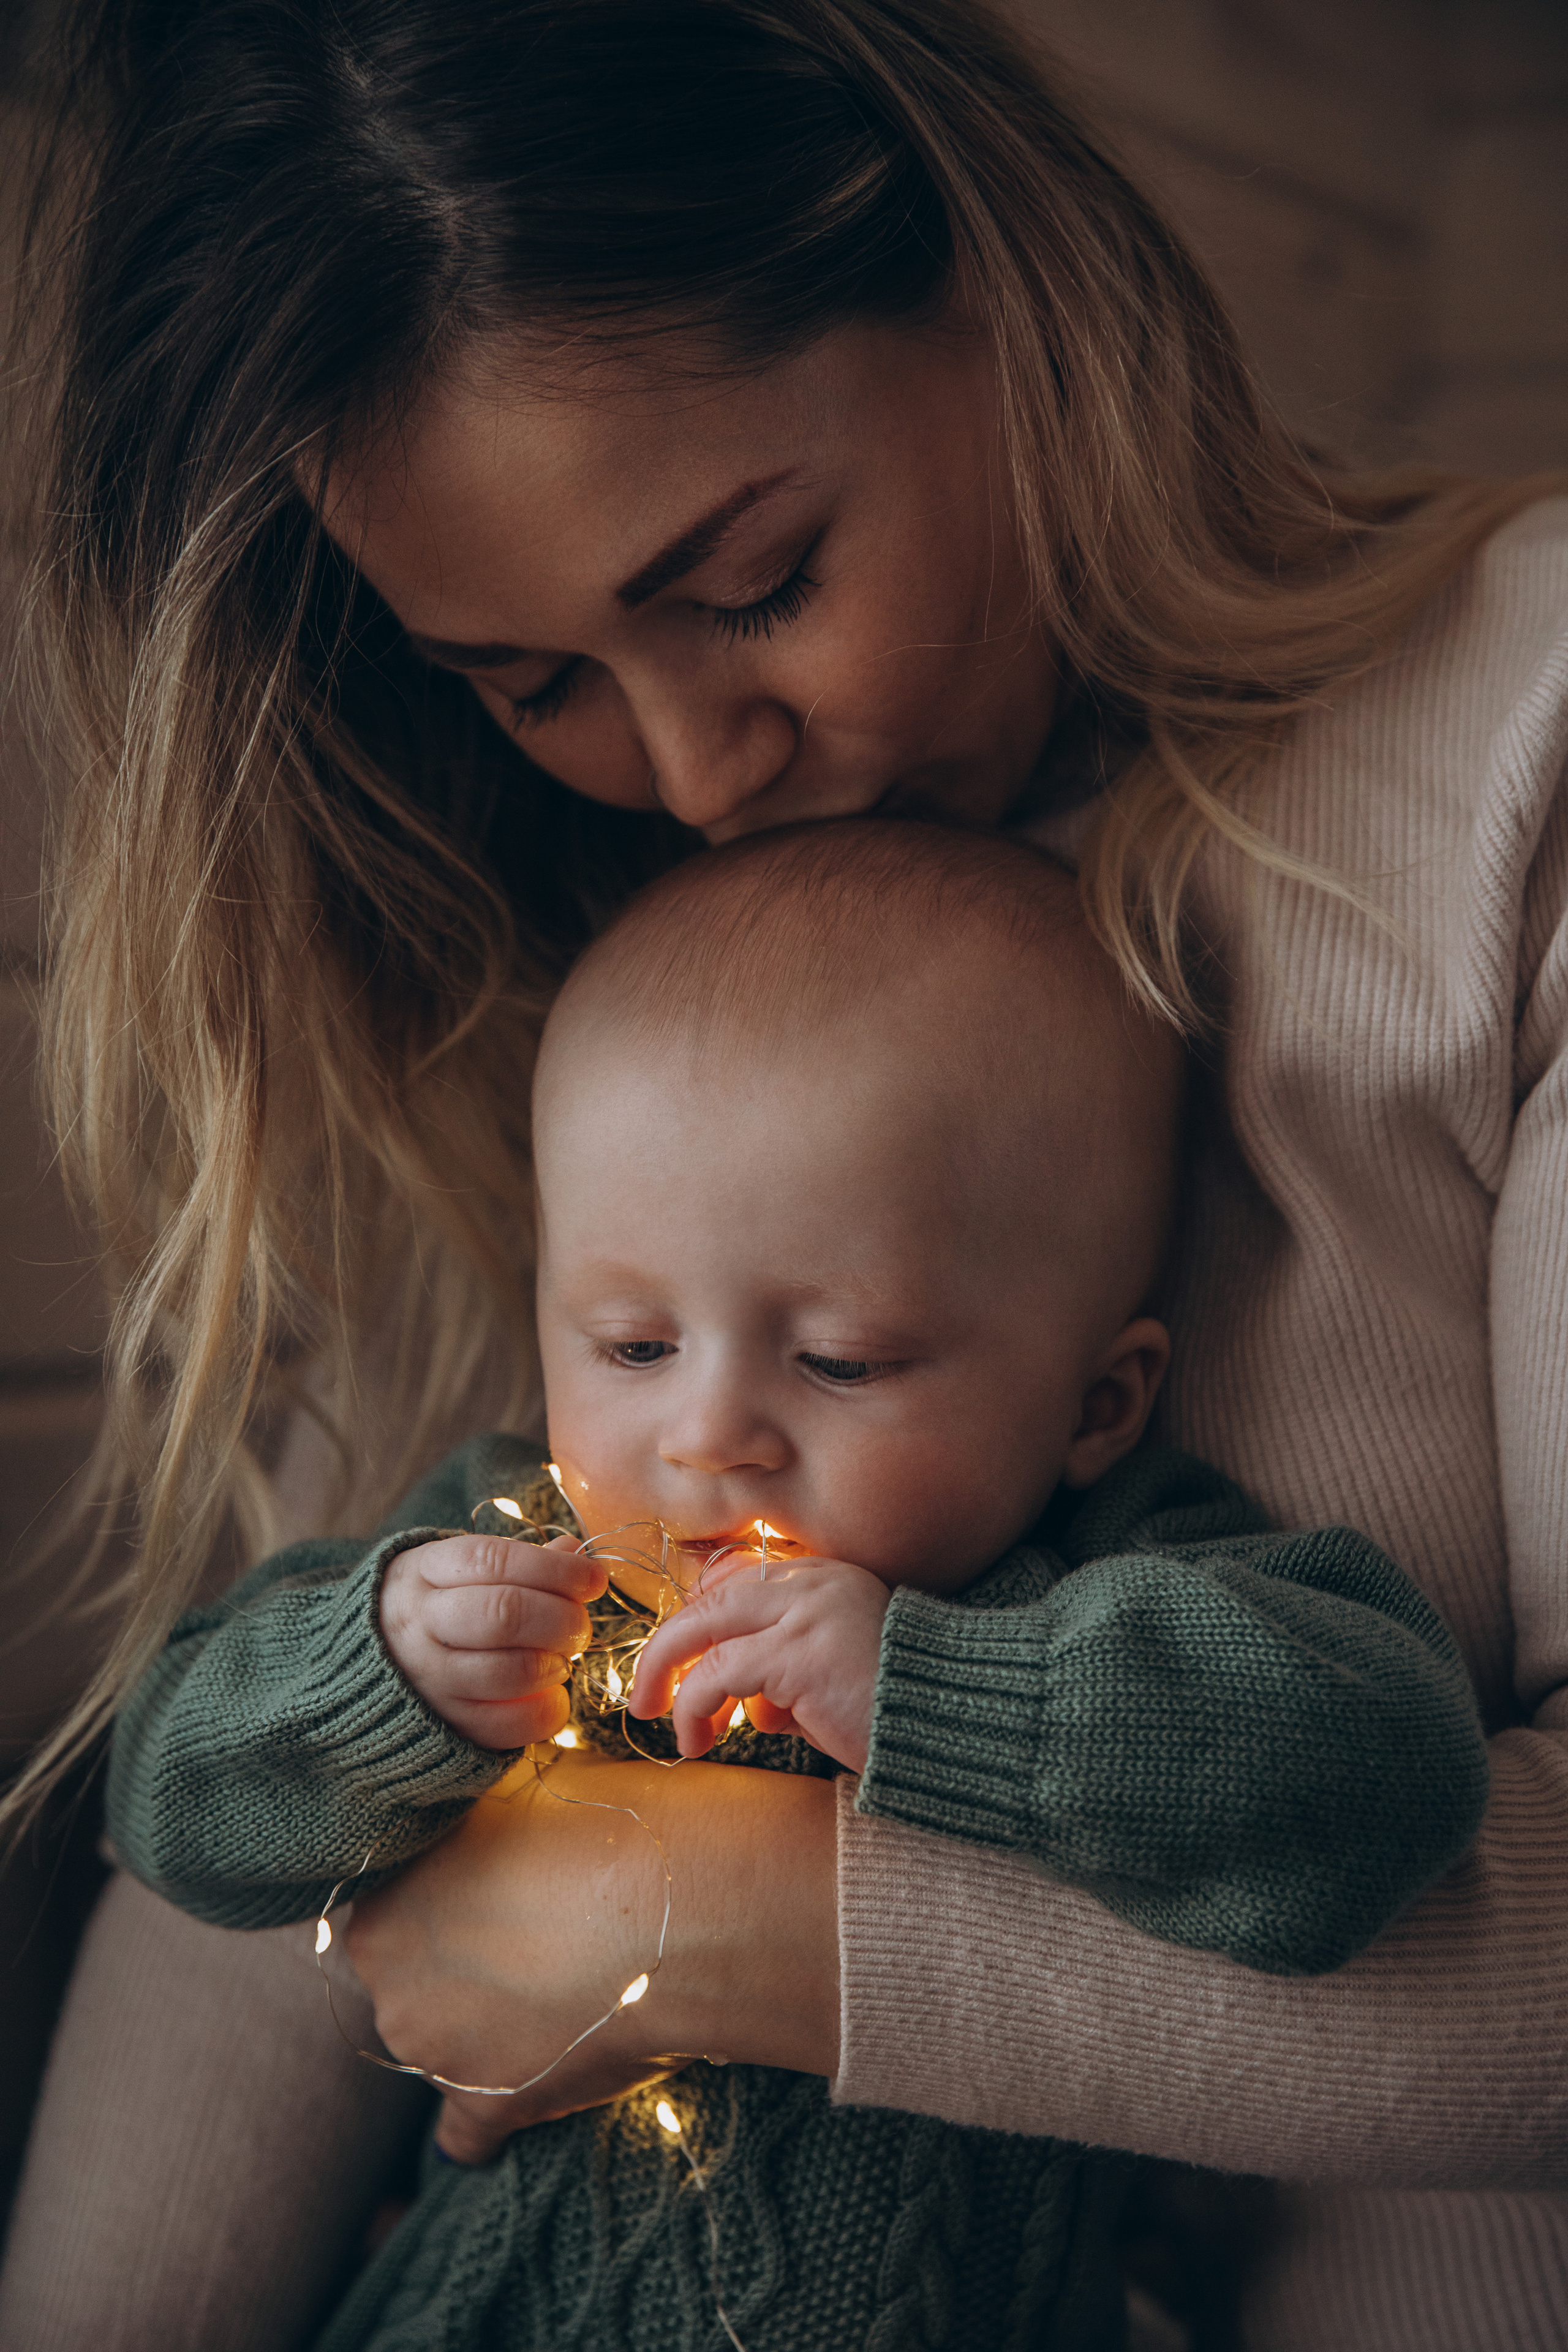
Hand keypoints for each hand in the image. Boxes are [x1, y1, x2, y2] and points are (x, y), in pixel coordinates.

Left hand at [344, 1750, 837, 2131]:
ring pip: (442, 2047)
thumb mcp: (519, 1783)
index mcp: (384, 1902)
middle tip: (535, 1935)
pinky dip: (492, 2115)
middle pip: (411, 1979)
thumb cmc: (605, 1824)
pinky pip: (466, 2136)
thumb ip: (476, 1815)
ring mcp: (437, 2056)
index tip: (498, 1886)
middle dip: (461, 1961)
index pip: (391, 1905)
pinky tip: (533, 2081)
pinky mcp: (491, 2108)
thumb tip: (483, 1811)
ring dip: (485, 2028)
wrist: (684, 1904)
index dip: (446, 1893)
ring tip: (564, 1990)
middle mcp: (390, 1986)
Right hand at [378, 1532, 606, 1747]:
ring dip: (555, 1665)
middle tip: (580, 1626)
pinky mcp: (443, 1726)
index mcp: (425, 1571)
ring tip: (562, 1658)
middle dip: (561, 1619)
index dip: (556, 1568)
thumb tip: (576, 1552)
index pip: (496, 1559)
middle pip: (505, 1614)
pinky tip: (552, 1694)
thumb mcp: (461, 1569)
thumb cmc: (437, 1606)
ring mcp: (427, 1678)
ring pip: (510, 1672)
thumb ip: (522, 1561)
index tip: (594, 1578)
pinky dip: (546, 1711)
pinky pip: (508, 1725)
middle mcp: (419, 1622)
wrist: (365, 1667)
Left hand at [627, 1556, 891, 1770]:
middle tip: (644, 1698)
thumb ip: (784, 1673)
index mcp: (822, 1578)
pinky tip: (701, 1741)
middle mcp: (812, 1582)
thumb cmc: (893, 1712)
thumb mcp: (830, 1677)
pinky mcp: (799, 1652)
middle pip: (709, 1600)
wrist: (954, 1727)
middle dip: (665, 1652)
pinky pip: (720, 1673)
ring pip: (703, 1632)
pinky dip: (697, 1708)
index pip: (733, 1584)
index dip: (696, 1628)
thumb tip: (743, 1707)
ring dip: (675, 1688)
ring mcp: (805, 1612)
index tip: (677, 1671)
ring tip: (681, 1736)